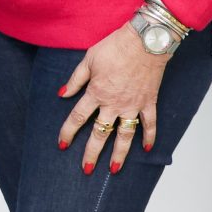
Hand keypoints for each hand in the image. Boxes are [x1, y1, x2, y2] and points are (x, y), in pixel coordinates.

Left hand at [56, 22, 167, 174]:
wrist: (144, 41)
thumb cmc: (114, 47)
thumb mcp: (88, 59)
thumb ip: (75, 80)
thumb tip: (62, 94)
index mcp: (96, 92)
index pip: (78, 117)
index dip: (68, 132)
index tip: (62, 145)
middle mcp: (113, 104)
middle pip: (100, 133)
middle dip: (91, 153)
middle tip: (86, 169)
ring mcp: (133, 105)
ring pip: (125, 135)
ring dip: (120, 153)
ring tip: (114, 169)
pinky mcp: (148, 102)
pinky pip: (149, 124)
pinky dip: (149, 136)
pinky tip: (146, 149)